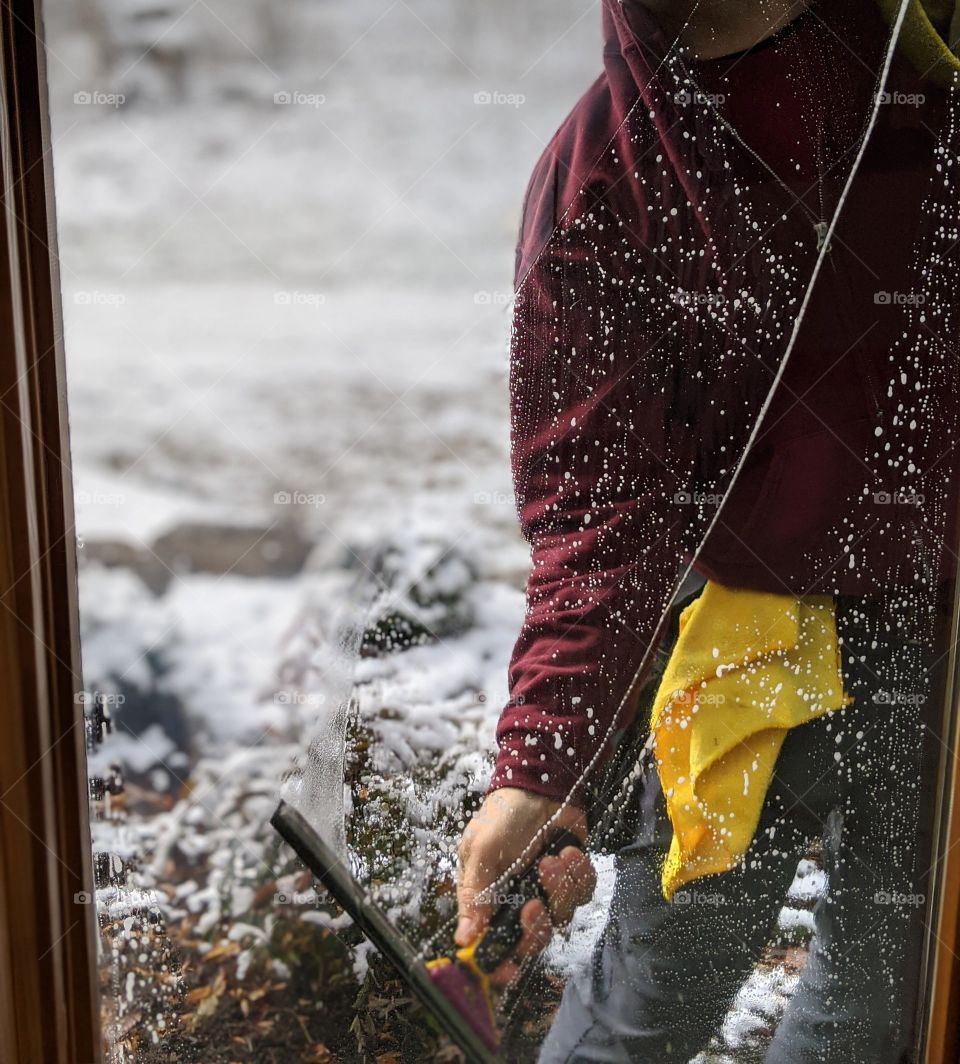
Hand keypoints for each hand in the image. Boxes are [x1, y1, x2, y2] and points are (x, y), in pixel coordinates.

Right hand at [455, 787, 595, 984]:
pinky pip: (583, 893)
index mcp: (490, 899)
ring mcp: (548, 891)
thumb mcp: (480, 849)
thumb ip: (474, 894)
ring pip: (562, 916)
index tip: (507, 969)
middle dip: (536, 926)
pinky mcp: (572, 878)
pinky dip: (579, 874)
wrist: (542, 785)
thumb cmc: (503, 815)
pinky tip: (569, 851)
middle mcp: (519, 901)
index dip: (500, 963)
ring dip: (559, 888)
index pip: (494, 944)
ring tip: (553, 857)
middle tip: (534, 902)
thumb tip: (463, 939)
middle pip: (532, 941)